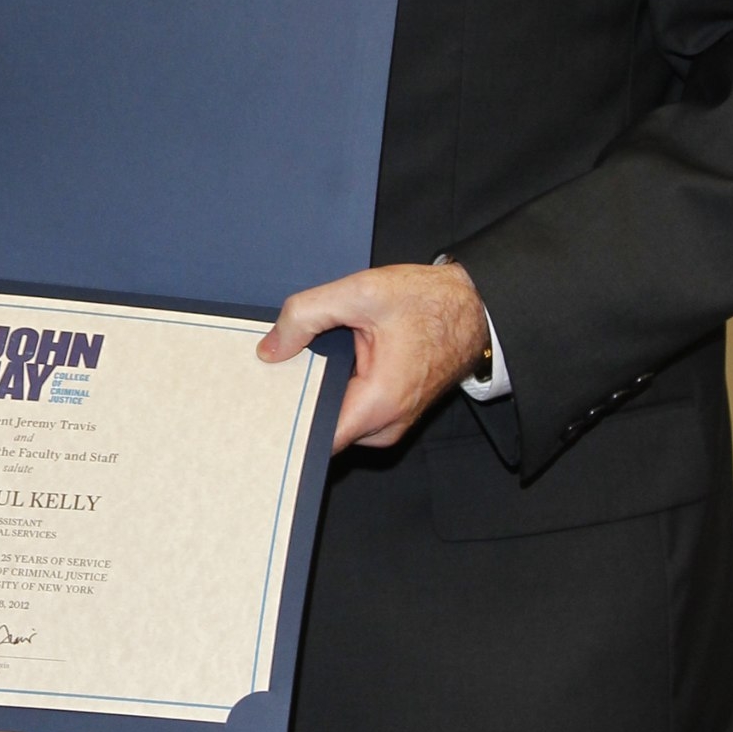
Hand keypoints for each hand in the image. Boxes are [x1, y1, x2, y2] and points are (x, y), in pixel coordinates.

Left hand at [259, 260, 488, 453]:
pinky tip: (325, 362)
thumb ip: (306, 315)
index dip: (283, 422)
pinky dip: (334, 389)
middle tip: (271, 369)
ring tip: (300, 359)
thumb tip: (269, 350)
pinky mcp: (391, 411)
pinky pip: (351, 410)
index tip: (257, 402)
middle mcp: (386, 425)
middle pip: (321, 429)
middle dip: (294, 401)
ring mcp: (391, 421)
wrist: (474, 306)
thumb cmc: (428, 301)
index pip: (315, 438)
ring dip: (316, 392)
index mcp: (378, 403)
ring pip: (335, 419)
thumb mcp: (361, 293)